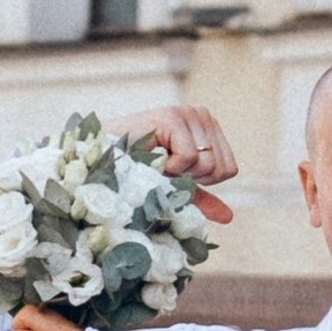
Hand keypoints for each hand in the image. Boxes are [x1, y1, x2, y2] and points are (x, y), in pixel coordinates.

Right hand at [114, 104, 237, 223]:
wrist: (102, 161)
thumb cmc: (138, 170)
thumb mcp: (175, 185)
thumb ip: (201, 197)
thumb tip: (229, 217)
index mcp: (209, 128)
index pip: (229, 169)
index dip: (202, 181)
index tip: (175, 170)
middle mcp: (202, 115)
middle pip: (220, 168)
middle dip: (191, 177)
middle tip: (164, 165)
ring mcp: (188, 112)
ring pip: (207, 164)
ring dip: (178, 172)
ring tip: (156, 160)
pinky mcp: (172, 116)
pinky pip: (189, 157)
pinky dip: (168, 166)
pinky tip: (150, 155)